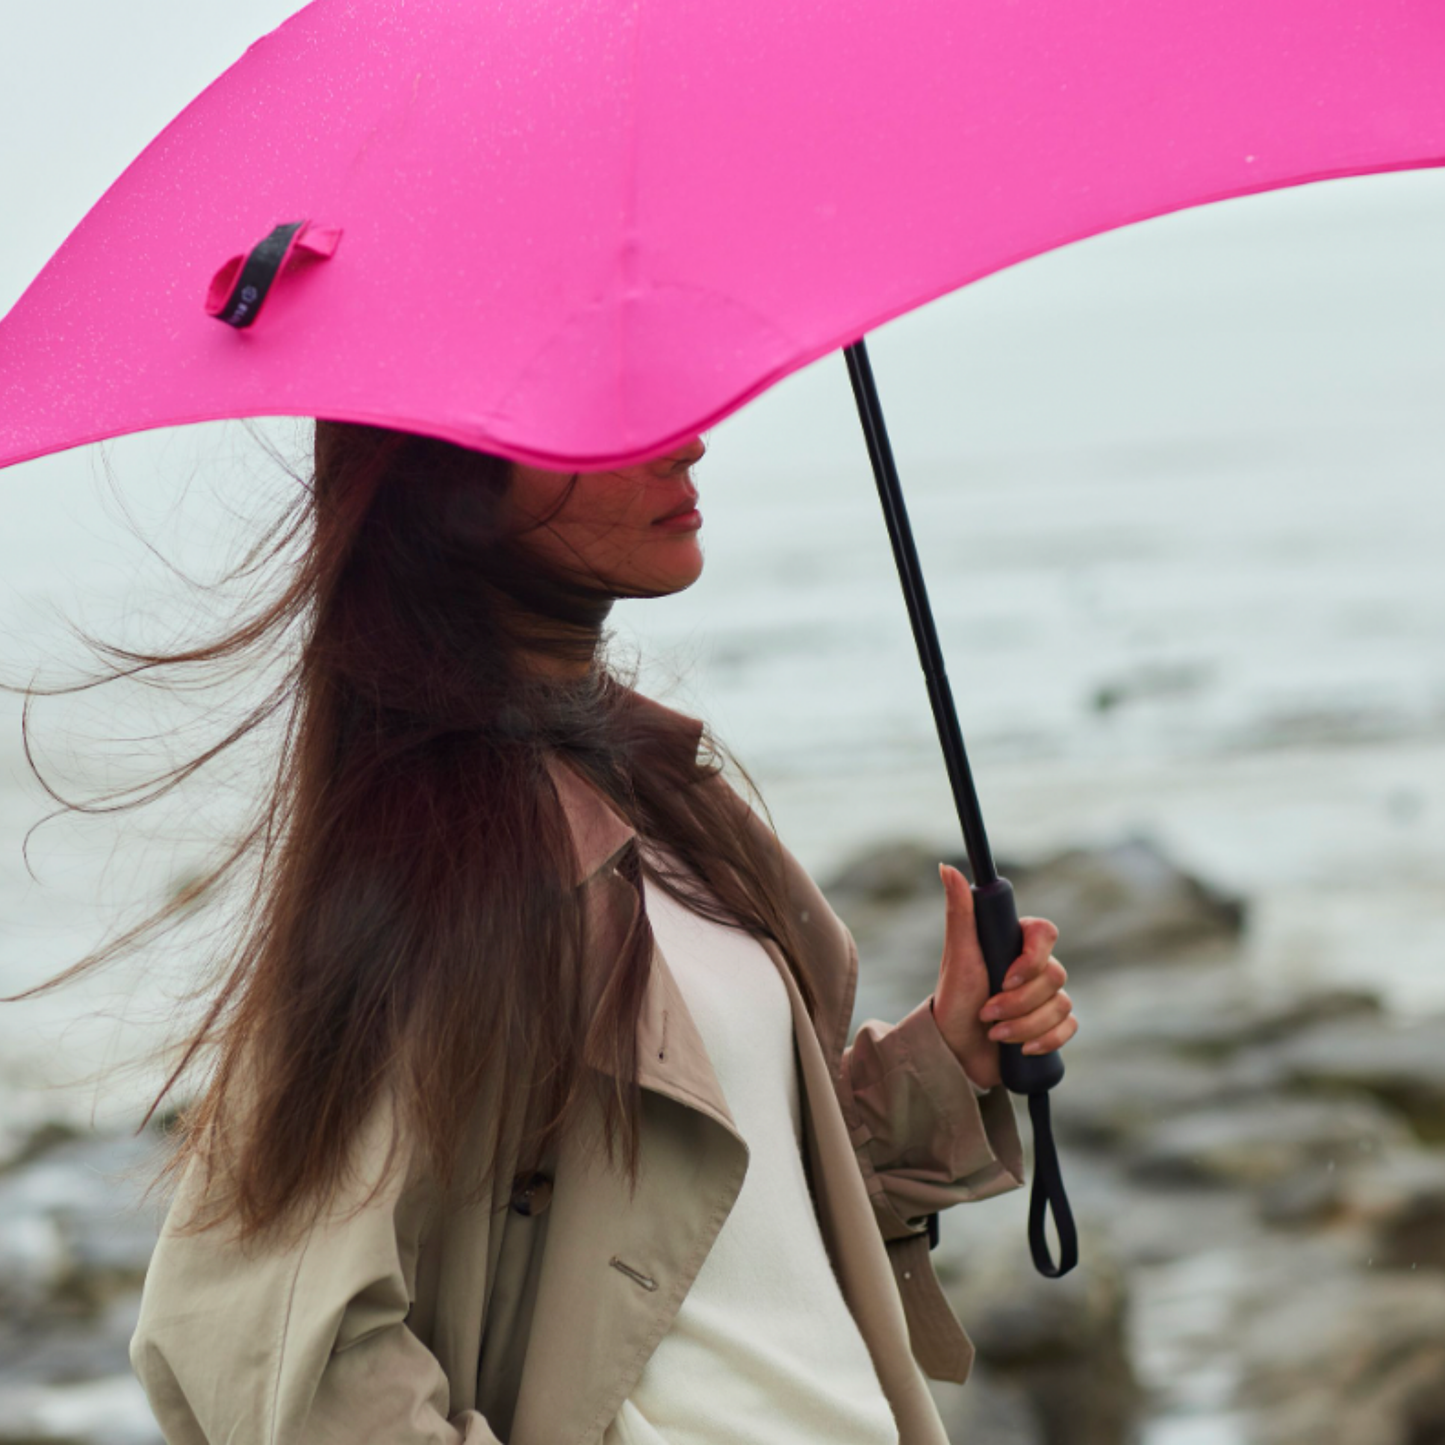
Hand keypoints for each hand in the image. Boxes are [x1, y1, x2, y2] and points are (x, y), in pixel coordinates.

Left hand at [930, 861, 1077, 1091]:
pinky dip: (1046, 1040)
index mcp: (1014, 943)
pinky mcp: (1051, 1025)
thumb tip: (947, 868)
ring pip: (1061, 1005)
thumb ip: (959, 911)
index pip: (1046, 933)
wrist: (955, 1050)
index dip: (1032, 959)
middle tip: (987, 1012)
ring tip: (994, 1033)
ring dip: (1025, 1025)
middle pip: (1055, 976)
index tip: (1006, 978)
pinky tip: (1022, 1048)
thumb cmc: (953, 998)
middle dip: (1019, 1003)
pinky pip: (1069, 1027)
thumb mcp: (958, 955)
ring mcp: (1045, 996)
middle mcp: (1034, 966)